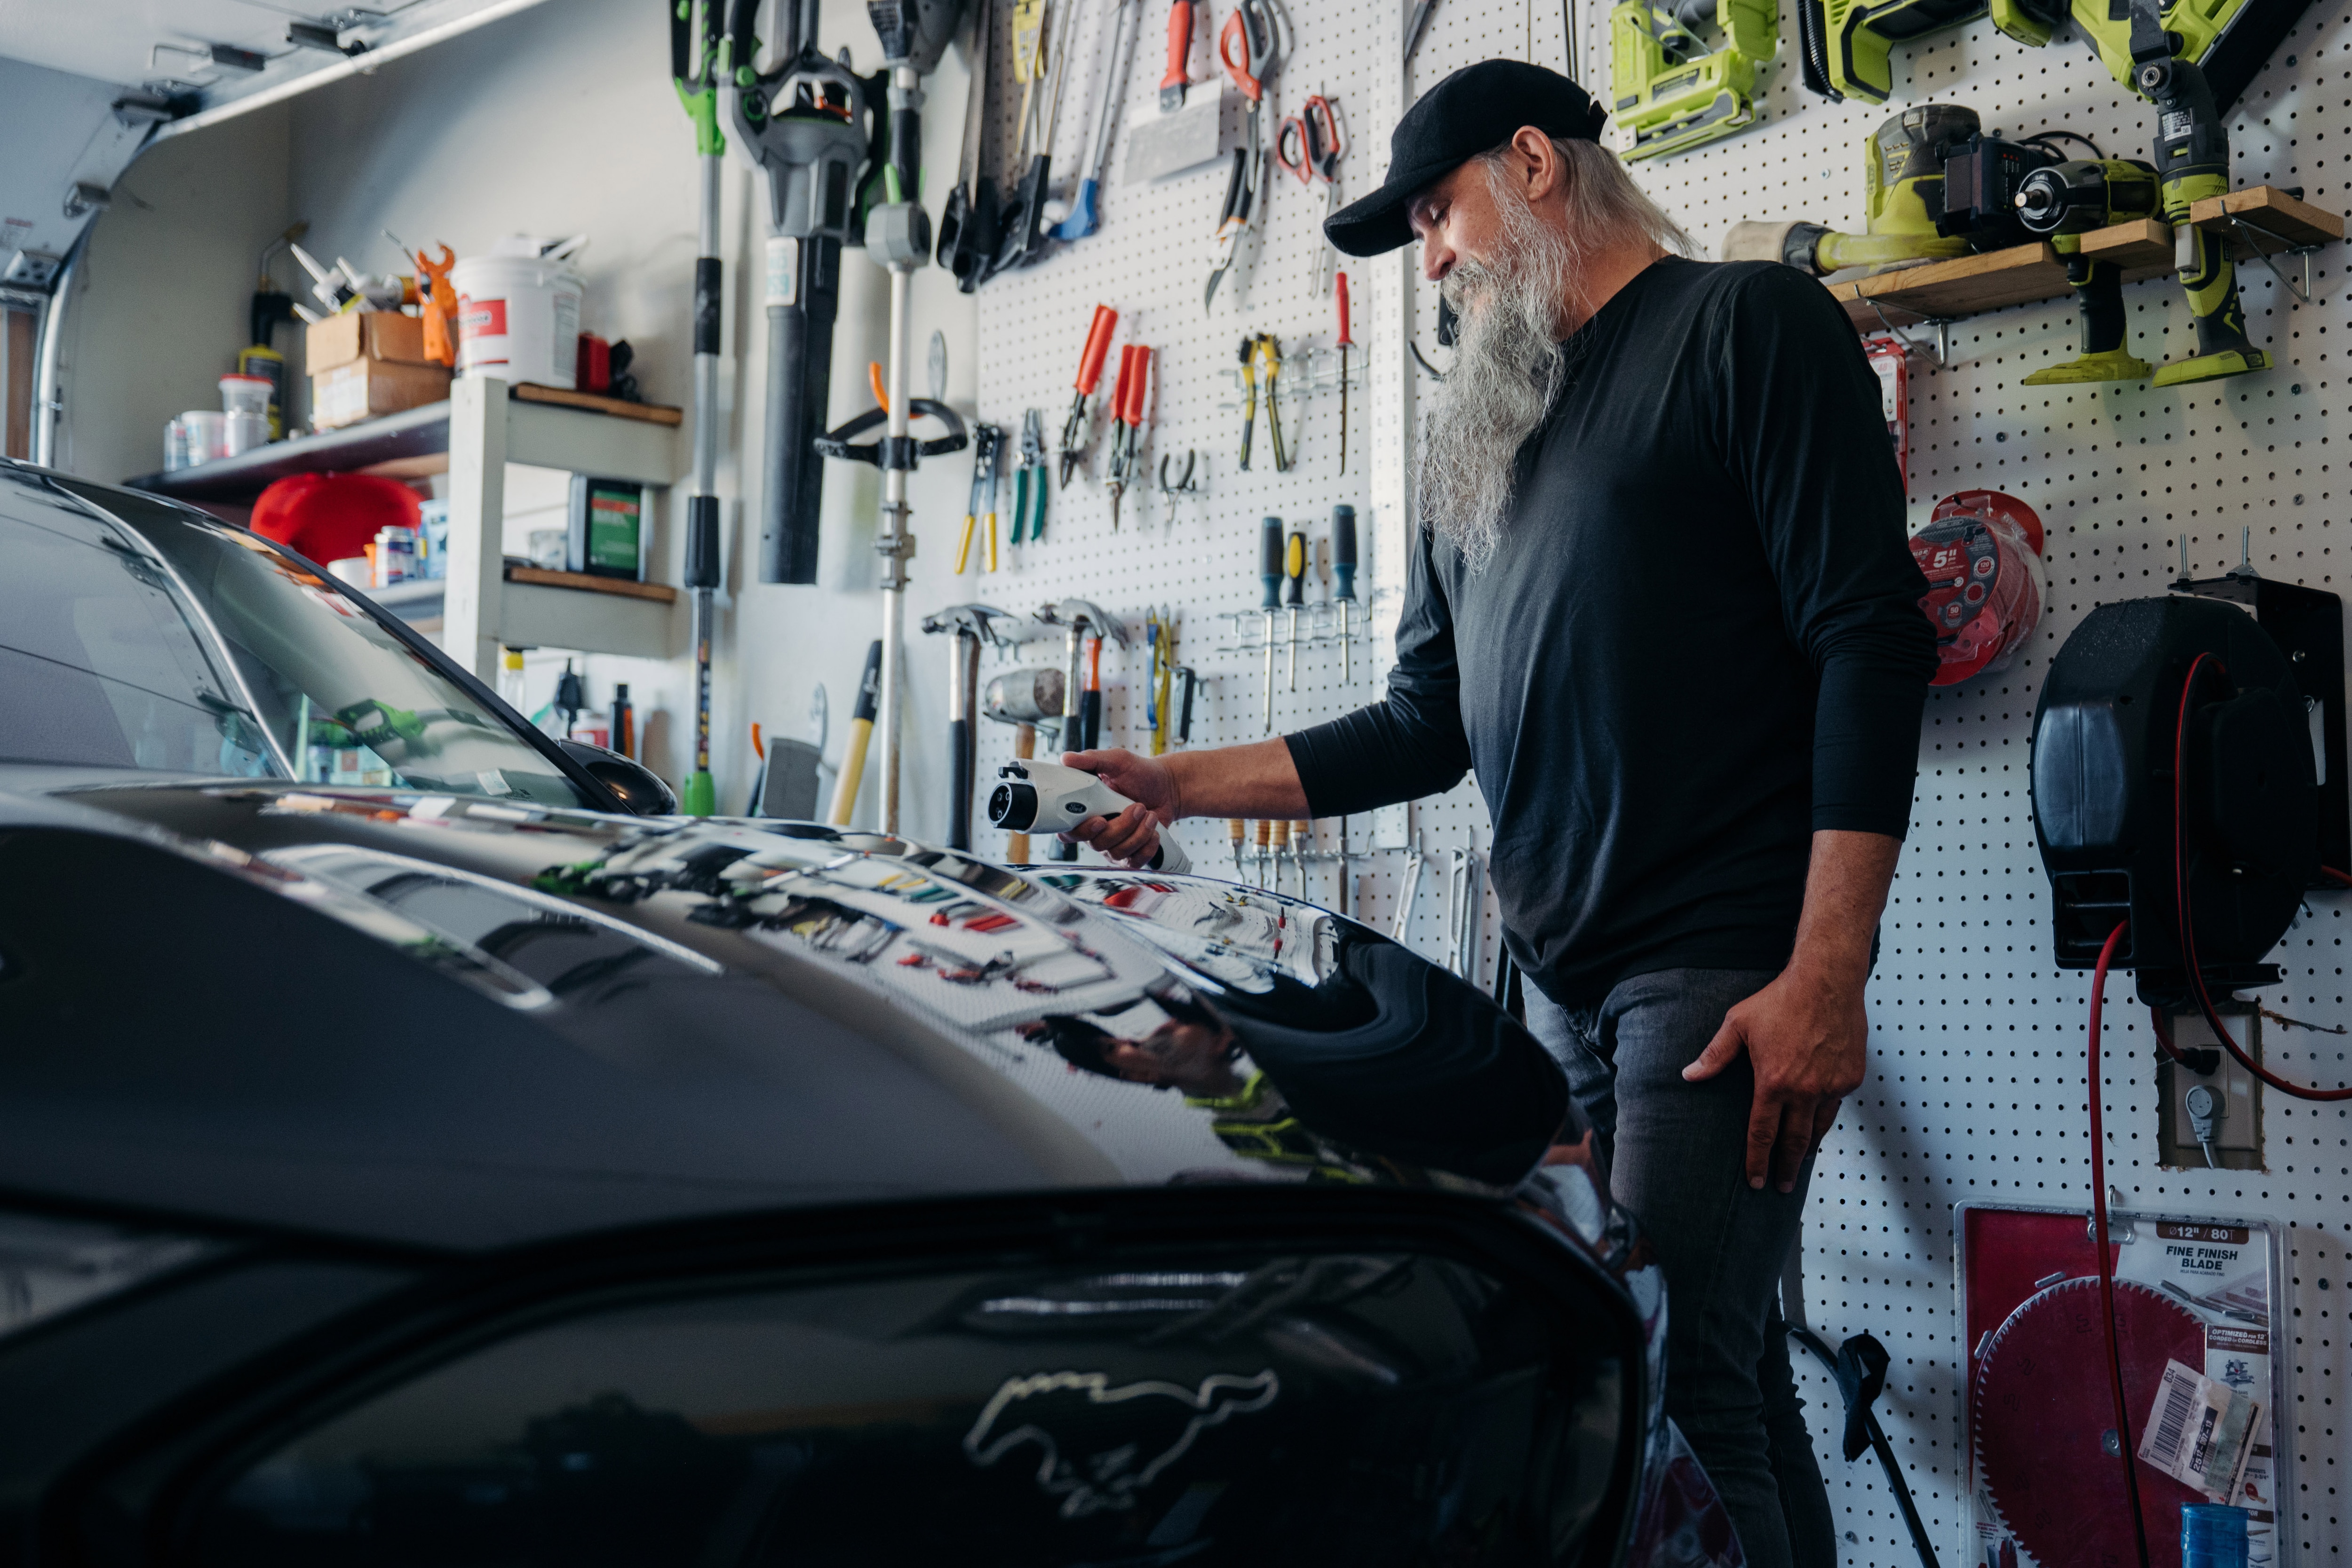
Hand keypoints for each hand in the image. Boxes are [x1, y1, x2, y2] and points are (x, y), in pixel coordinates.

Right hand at [1058, 748, 1180, 867]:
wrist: (1167, 786)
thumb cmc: (1139, 773)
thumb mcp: (1116, 760)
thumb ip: (1091, 760)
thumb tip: (1066, 758)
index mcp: (1086, 811)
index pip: (1069, 832)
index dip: (1081, 831)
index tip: (1100, 821)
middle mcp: (1097, 832)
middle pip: (1097, 844)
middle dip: (1120, 827)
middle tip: (1137, 807)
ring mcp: (1114, 844)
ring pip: (1117, 852)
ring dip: (1138, 833)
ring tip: (1149, 813)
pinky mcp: (1132, 853)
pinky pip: (1134, 862)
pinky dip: (1147, 847)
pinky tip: (1153, 830)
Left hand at [1682, 962, 1866, 1192]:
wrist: (1827, 981)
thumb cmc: (1780, 1000)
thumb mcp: (1738, 1023)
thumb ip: (1715, 1055)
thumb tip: (1689, 1075)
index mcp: (1773, 1083)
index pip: (1763, 1133)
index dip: (1757, 1160)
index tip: (1755, 1181)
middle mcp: (1804, 1090)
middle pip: (1794, 1141)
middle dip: (1786, 1168)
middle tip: (1781, 1187)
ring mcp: (1831, 1085)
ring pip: (1819, 1127)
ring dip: (1808, 1148)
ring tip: (1800, 1162)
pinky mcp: (1851, 1077)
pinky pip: (1836, 1105)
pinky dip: (1826, 1116)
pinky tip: (1818, 1122)